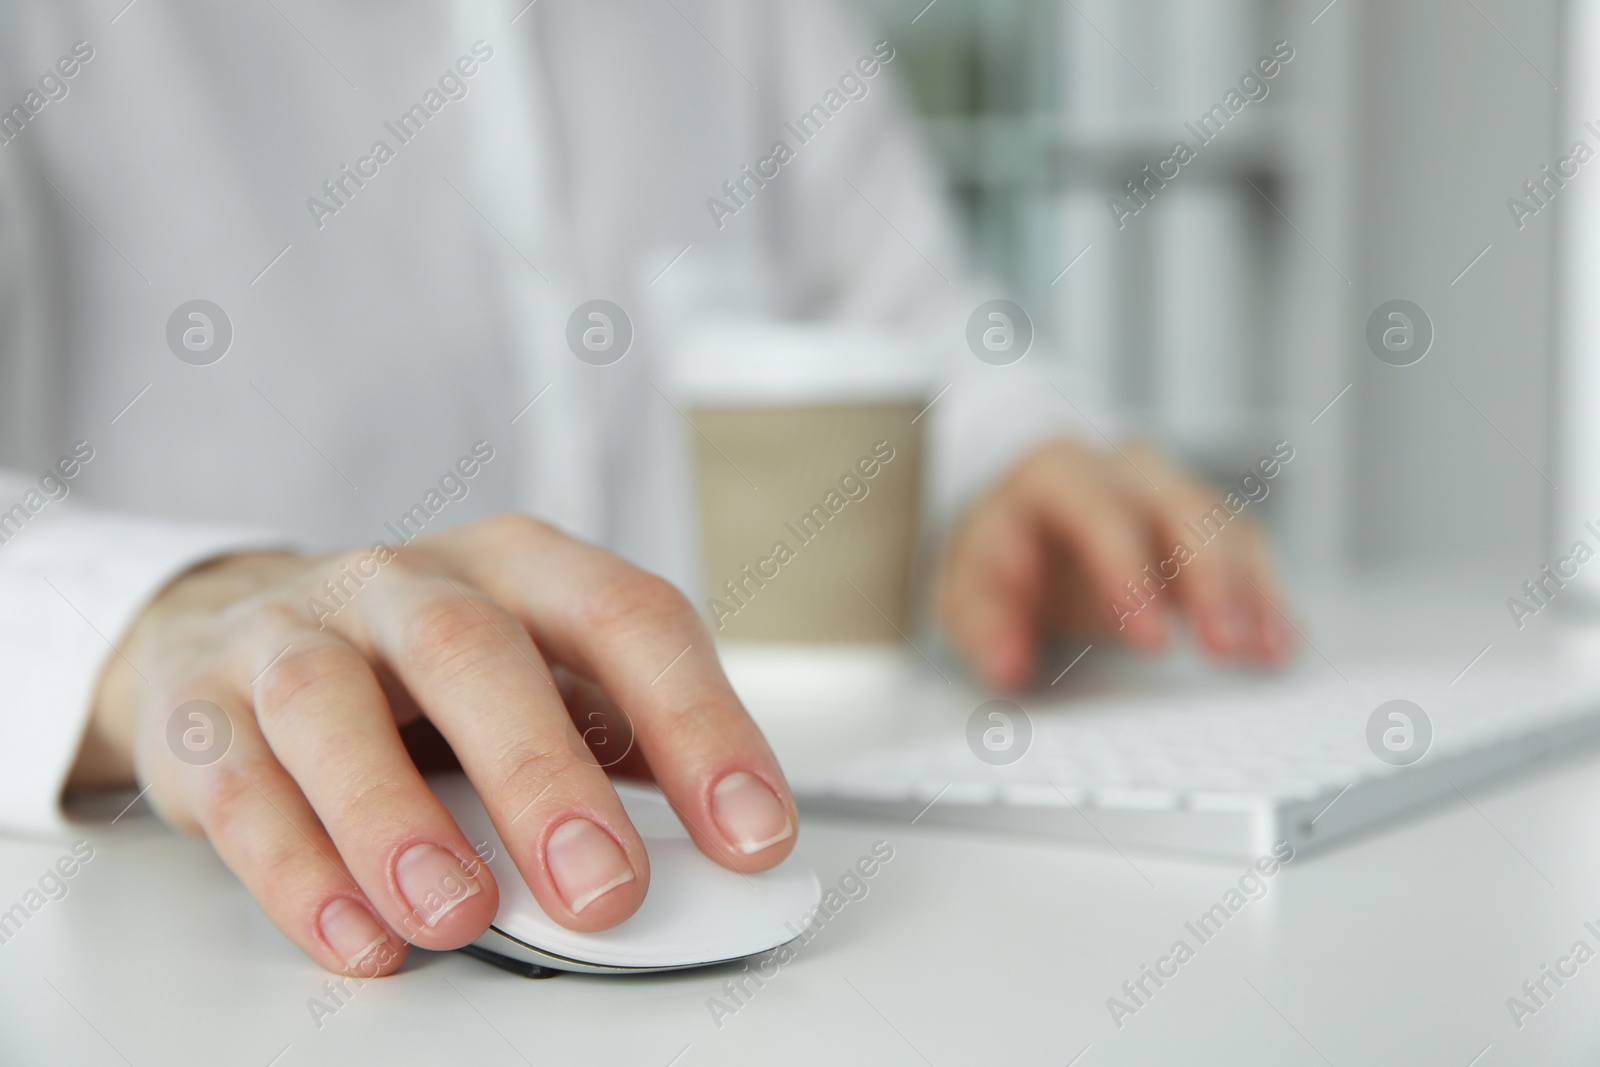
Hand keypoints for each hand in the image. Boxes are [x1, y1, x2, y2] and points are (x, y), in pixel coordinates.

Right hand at [73, 515, 797, 975]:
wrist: (235, 623)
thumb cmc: (425, 667)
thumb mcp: (537, 672)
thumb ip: (614, 742)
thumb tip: (721, 842)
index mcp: (522, 567)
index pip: (628, 618)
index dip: (698, 721)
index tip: (752, 833)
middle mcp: (410, 583)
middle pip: (476, 652)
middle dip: (543, 776)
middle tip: (605, 892)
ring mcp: (296, 633)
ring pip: (333, 706)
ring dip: (396, 817)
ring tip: (457, 916)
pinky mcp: (202, 707)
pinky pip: (243, 786)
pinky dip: (299, 871)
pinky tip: (359, 937)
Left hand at [938, 439, 1294, 688]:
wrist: (1024, 509)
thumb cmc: (1000, 547)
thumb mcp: (967, 582)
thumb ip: (984, 621)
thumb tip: (1009, 663)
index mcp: (1059, 473)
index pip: (1102, 513)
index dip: (1130, 575)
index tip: (1152, 641)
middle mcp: (1125, 470)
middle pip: (1183, 510)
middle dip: (1211, 580)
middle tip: (1225, 646)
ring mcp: (1171, 491)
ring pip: (1227, 527)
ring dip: (1251, 591)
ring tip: (1267, 650)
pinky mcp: (1203, 525)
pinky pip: (1247, 549)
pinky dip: (1266, 596)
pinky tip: (1279, 643)